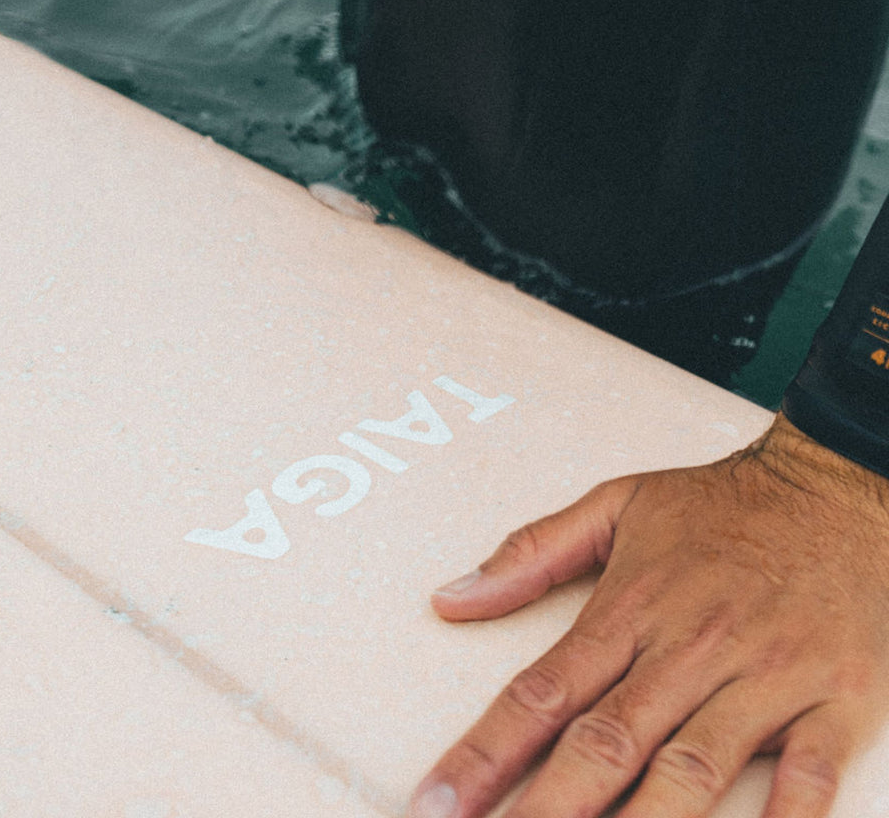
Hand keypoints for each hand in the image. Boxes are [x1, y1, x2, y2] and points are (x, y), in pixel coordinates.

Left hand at [411, 413, 888, 817]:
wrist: (835, 488)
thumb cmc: (721, 503)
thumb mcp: (616, 505)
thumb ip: (531, 552)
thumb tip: (451, 596)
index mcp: (630, 607)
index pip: (543, 693)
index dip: (485, 753)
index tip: (438, 800)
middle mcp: (689, 650)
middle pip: (604, 746)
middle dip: (543, 810)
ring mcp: (763, 679)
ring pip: (689, 773)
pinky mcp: (833, 702)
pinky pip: (806, 780)